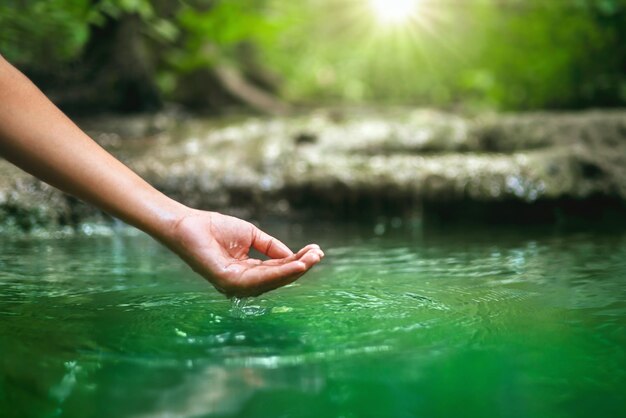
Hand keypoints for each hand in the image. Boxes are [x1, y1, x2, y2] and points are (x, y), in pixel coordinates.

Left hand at [162, 209, 323, 296]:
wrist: (189, 224)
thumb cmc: (216, 228)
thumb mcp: (252, 236)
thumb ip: (272, 247)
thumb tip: (294, 257)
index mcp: (248, 273)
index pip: (277, 269)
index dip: (297, 261)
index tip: (316, 251)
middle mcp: (243, 283)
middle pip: (277, 278)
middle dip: (300, 267)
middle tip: (319, 255)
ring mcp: (235, 285)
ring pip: (271, 281)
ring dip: (294, 271)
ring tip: (311, 260)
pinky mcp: (228, 282)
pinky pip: (259, 279)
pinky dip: (279, 272)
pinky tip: (295, 264)